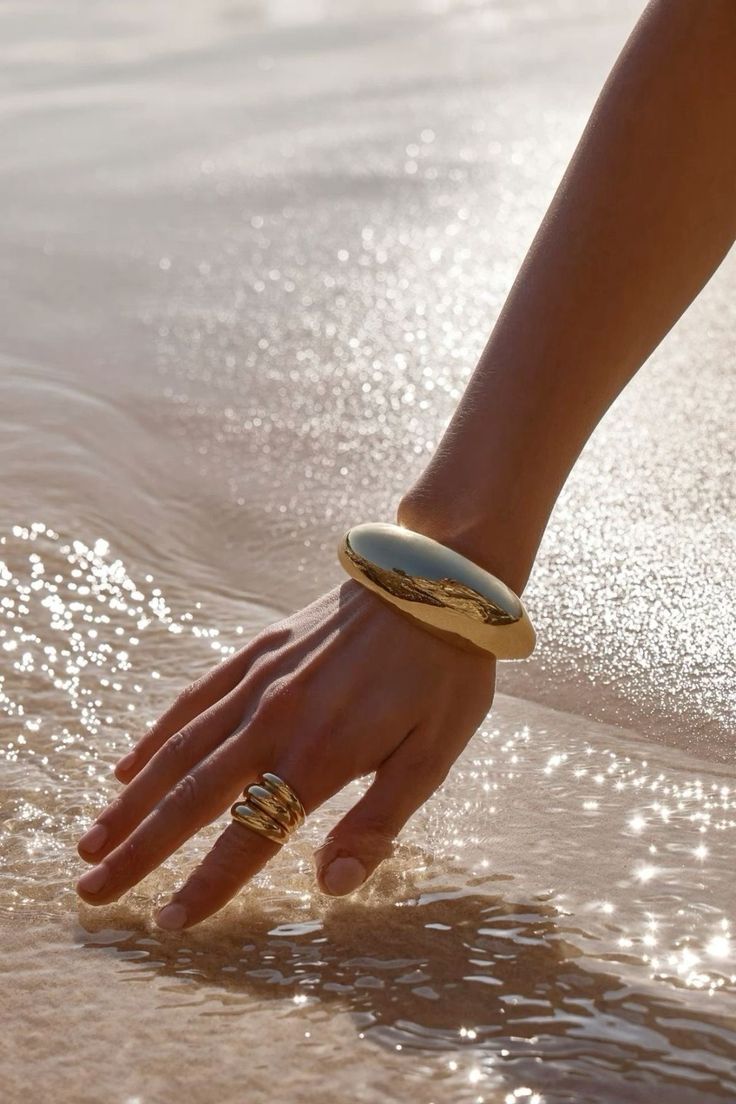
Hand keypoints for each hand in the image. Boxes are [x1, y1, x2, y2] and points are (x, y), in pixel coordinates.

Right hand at [75, 577, 495, 929]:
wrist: (433, 585)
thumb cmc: (443, 678)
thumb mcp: (432, 757)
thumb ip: (377, 823)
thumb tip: (329, 885)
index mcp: (320, 756)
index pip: (248, 838)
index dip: (206, 886)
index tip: (166, 922)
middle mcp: (274, 722)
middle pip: (190, 798)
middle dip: (139, 850)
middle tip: (92, 891)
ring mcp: (258, 683)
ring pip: (178, 751)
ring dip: (132, 800)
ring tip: (92, 840)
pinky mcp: (255, 652)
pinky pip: (193, 700)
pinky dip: (156, 735)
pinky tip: (129, 764)